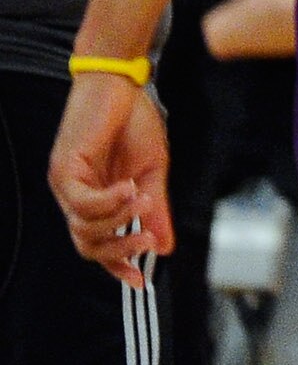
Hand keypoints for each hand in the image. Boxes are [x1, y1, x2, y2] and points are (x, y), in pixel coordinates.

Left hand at [50, 73, 172, 282]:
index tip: (141, 281)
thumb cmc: (135, 121)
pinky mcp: (64, 169)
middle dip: (119, 252)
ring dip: (119, 221)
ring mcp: (67, 186)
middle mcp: (76, 198)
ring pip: (85, 227)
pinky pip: (84, 202)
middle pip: (87, 245)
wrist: (121, 83)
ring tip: (144, 201)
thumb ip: (155, 208)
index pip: (99, 246)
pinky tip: (129, 188)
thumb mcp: (153, 170)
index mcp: (96, 201)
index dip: (118, 266)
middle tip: (149, 242)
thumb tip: (165, 246)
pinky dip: (109, 201)